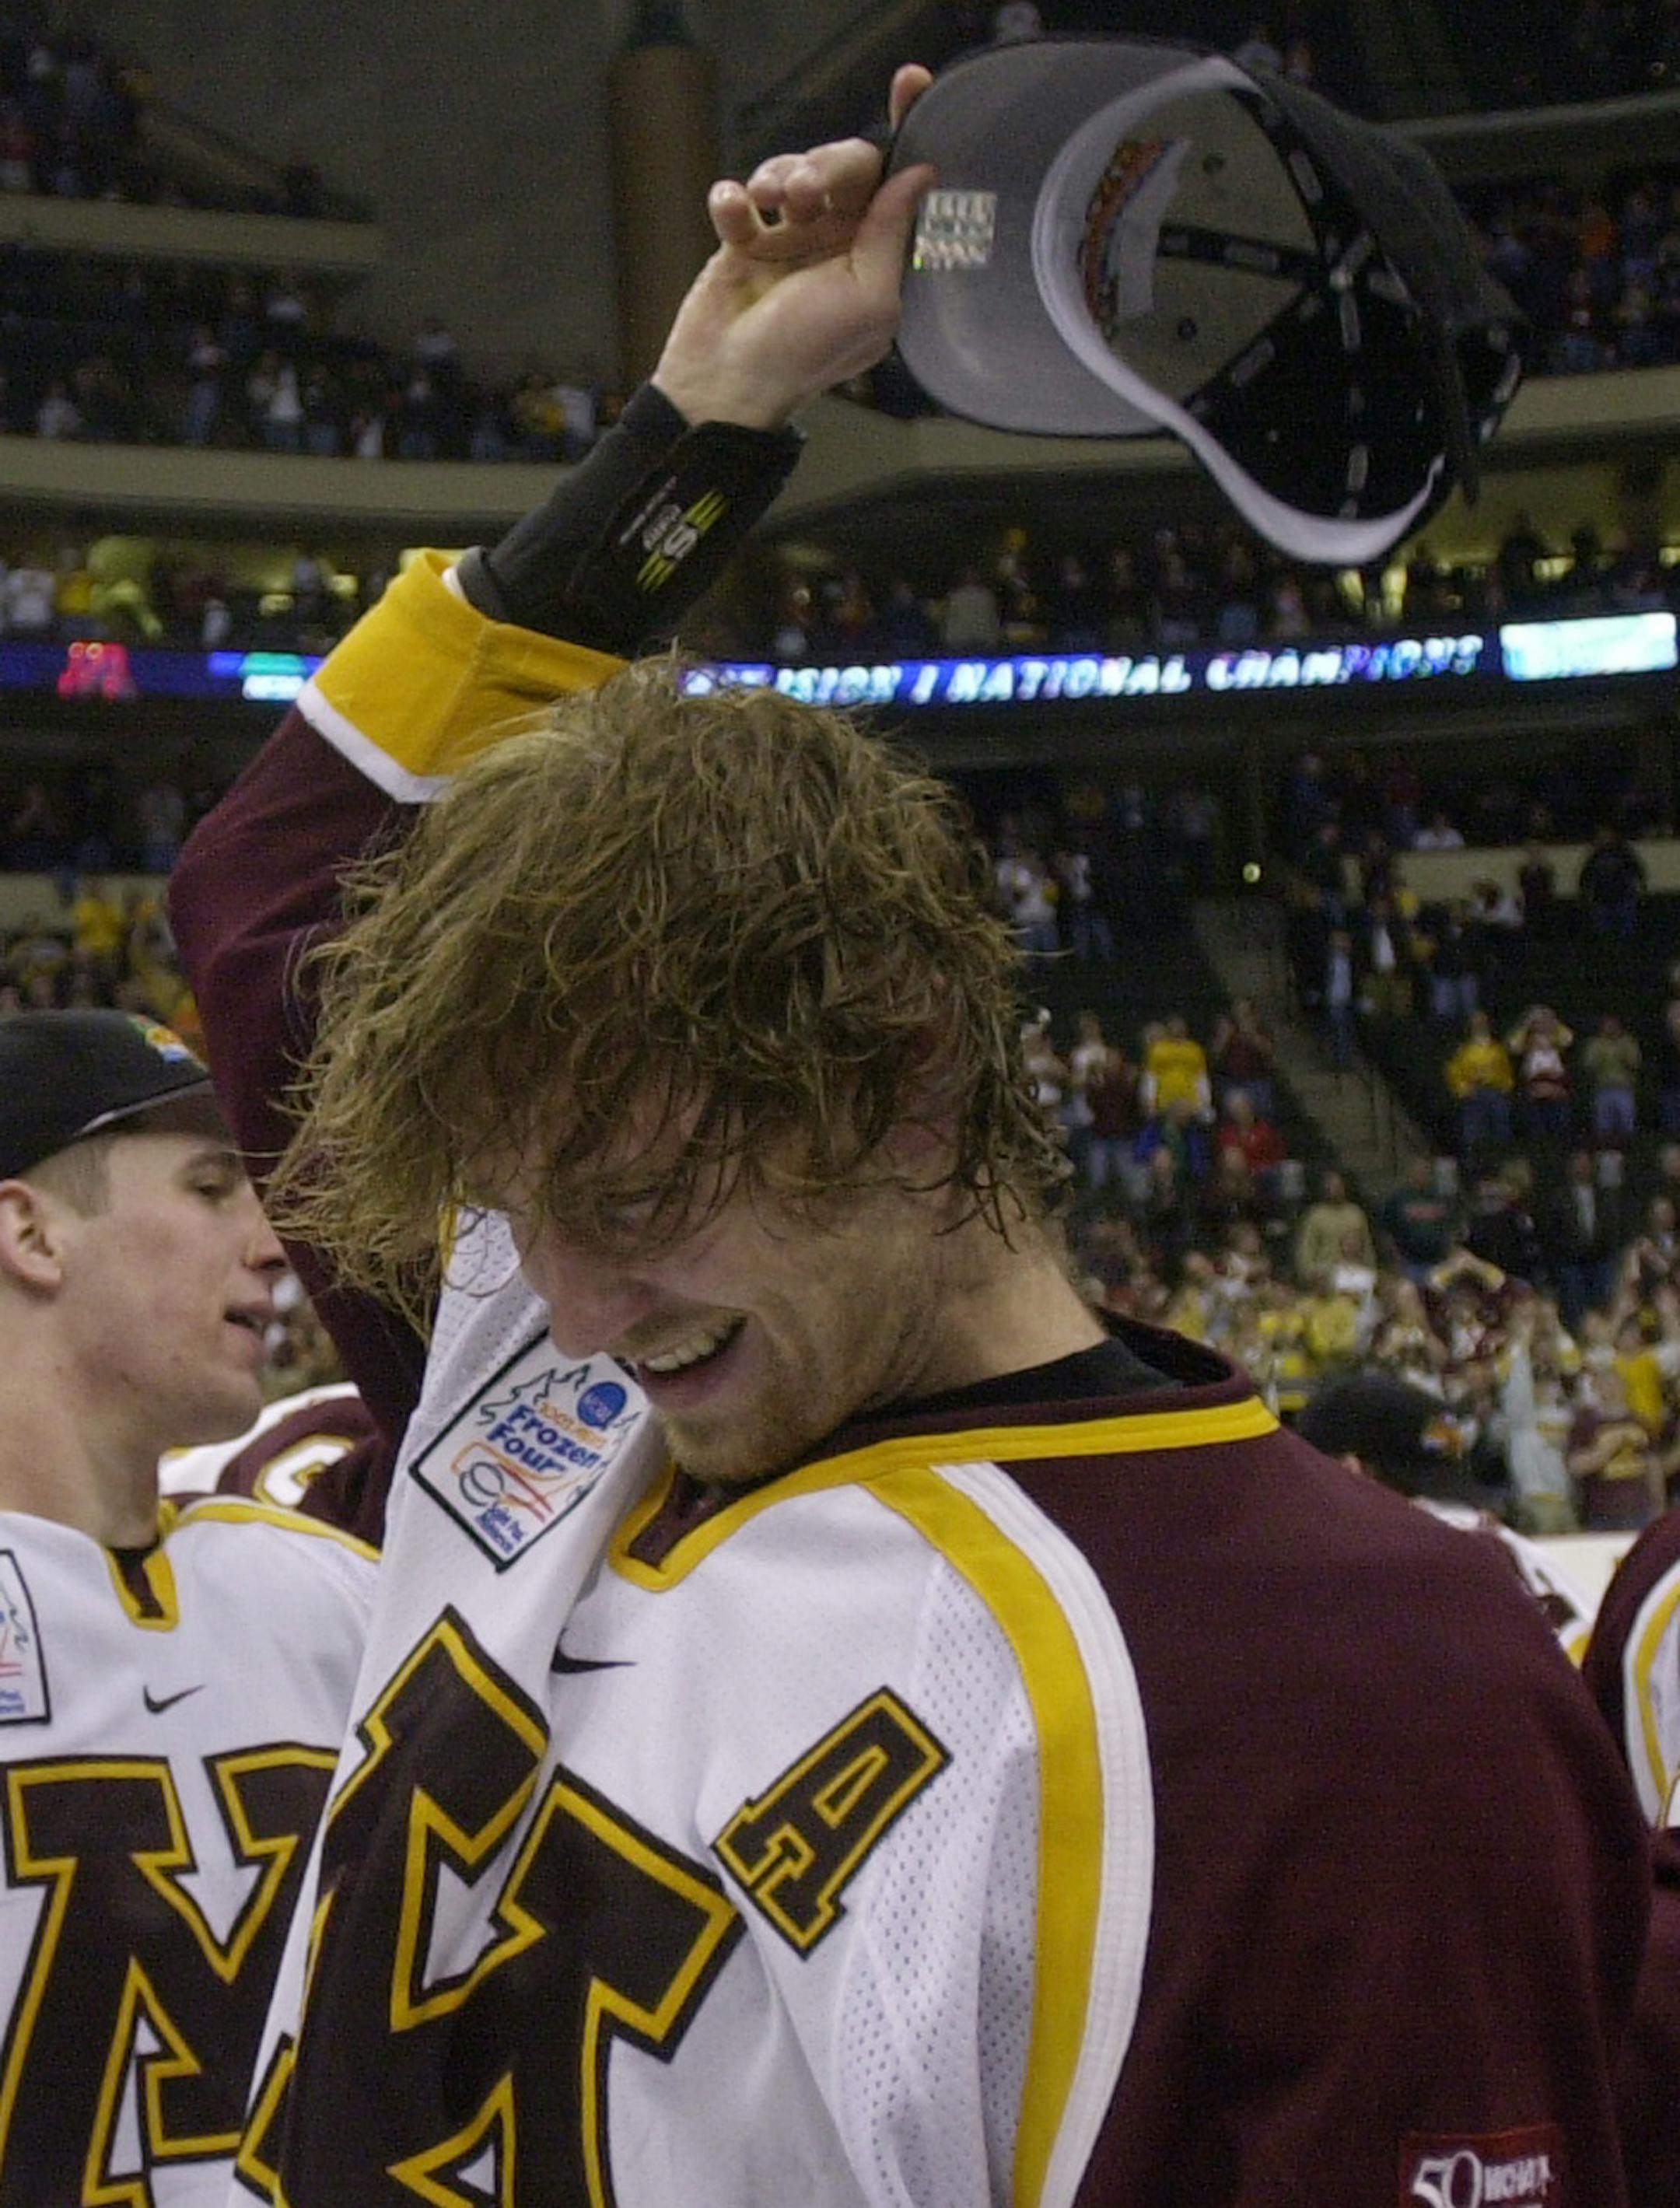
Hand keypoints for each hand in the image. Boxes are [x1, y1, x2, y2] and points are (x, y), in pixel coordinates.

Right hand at [653, 63, 934, 429]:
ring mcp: (789, 240)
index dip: (906, 133)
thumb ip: (892, 234)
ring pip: (791, 170)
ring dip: (779, 177)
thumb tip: (920, 174)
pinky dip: (733, 202)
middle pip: (844, 165)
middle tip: (803, 193)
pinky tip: (733, 217)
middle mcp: (837, 242)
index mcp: (876, 255)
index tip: (912, 82)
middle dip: (825, 165)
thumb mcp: (869, 299)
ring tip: (766, 206)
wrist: (726, 382)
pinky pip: (741, 197)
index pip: (897, 184)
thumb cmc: (804, 352)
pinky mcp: (743, 241)